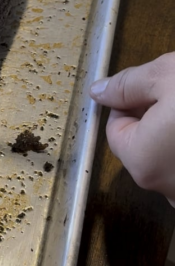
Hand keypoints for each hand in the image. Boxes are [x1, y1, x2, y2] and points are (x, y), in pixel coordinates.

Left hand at [90, 53, 174, 207]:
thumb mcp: (165, 77)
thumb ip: (127, 85)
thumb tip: (98, 91)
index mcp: (143, 161)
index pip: (117, 129)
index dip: (131, 102)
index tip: (152, 87)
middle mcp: (166, 189)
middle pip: (146, 146)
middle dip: (157, 119)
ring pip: (171, 157)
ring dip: (174, 134)